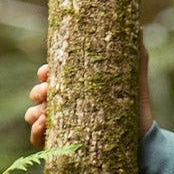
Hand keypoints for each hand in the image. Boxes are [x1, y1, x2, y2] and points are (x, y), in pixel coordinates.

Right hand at [24, 41, 154, 149]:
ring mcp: (60, 123)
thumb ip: (135, 56)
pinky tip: (44, 124)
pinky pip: (37, 139)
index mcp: (73, 85)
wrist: (141, 137)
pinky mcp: (62, 144)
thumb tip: (139, 29)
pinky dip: (36, 132)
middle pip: (37, 93)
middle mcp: (62, 103)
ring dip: (35, 111)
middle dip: (39, 91)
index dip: (44, 72)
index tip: (47, 71)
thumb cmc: (134, 105)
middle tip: (49, 90)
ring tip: (47, 112)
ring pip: (32, 114)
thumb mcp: (134, 79)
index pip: (49, 75)